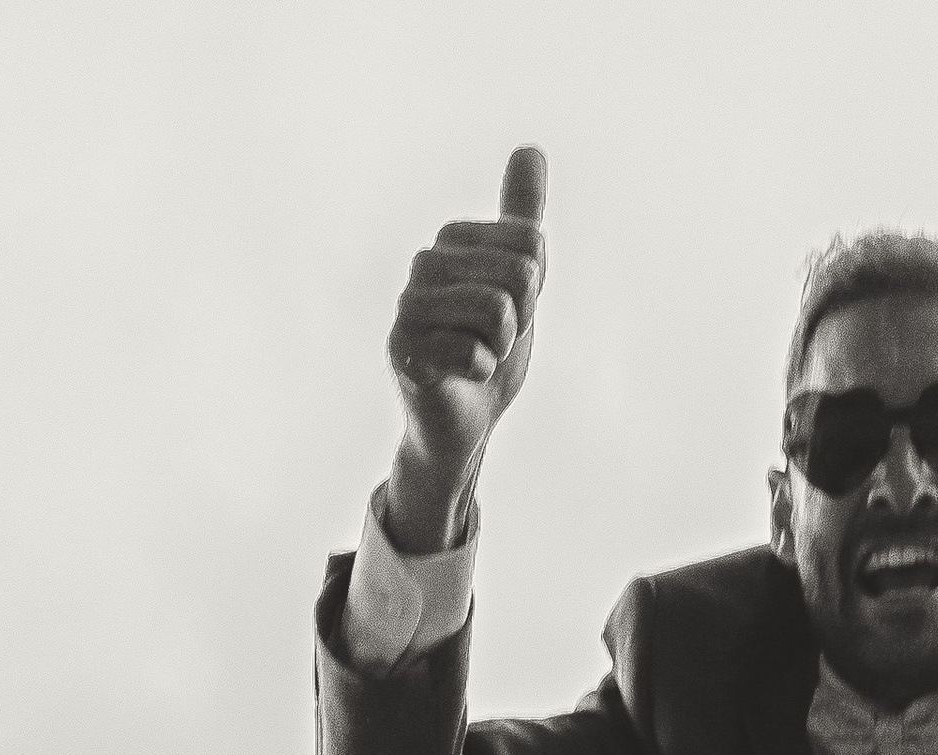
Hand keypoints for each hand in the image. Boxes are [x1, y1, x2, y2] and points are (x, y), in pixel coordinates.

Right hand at [384, 148, 548, 554]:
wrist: (465, 425)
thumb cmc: (490, 352)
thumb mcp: (520, 282)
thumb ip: (522, 220)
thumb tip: (529, 148)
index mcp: (451, 240)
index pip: (532, 245)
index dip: (535, 292)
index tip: (510, 316)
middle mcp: (423, 264)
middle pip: (518, 275)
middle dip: (520, 321)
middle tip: (494, 342)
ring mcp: (408, 306)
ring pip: (496, 311)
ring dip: (501, 348)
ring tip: (478, 358)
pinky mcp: (402, 350)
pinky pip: (472, 351)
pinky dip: (481, 373)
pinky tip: (461, 378)